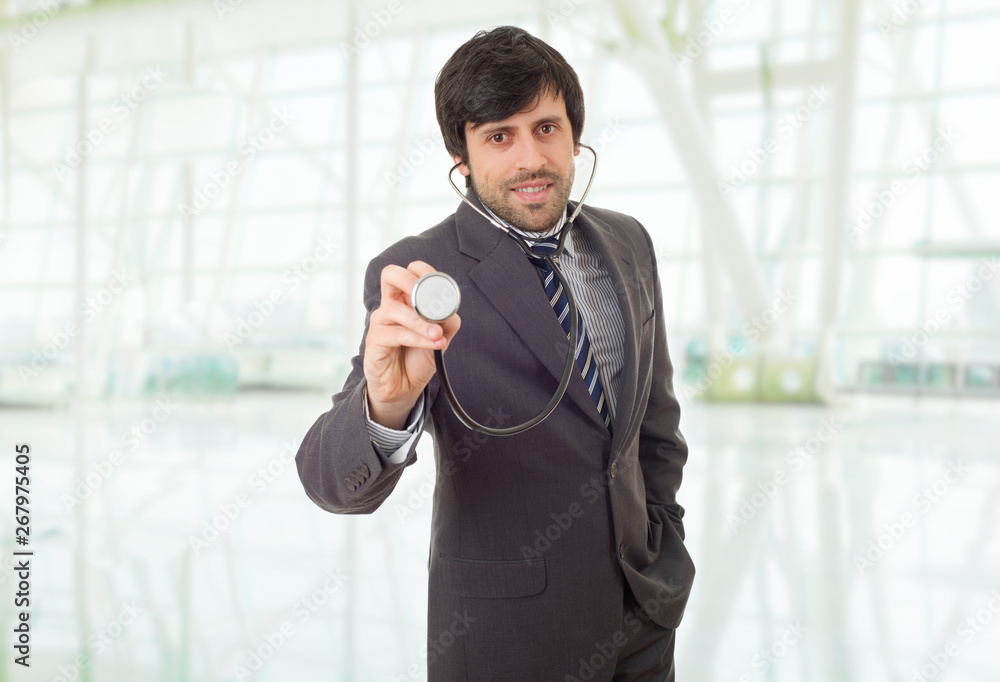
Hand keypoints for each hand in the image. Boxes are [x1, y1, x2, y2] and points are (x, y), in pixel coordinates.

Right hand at [363, 261, 460, 428]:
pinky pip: (397, 334)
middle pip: (390, 275)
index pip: (409, 272)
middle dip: (411, 281)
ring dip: (421, 322)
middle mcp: (390, 305)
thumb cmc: (418, 357)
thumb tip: (450, 311)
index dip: (424, 271)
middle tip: (428, 297)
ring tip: (438, 334)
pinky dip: (418, 338)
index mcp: (405, 299)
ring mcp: (380, 322)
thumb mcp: (440, 337)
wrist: (405, 387)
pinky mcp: (375, 341)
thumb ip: (448, 321)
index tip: (440, 286)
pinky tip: (433, 344)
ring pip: (396, 309)